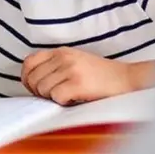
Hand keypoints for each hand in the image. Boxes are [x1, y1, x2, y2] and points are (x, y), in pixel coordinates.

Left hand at [21, 47, 147, 105]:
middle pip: (33, 79)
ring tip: (68, 96)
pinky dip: (63, 102)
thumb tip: (33, 82)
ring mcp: (71, 69)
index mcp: (61, 51)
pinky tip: (75, 99)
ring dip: (52, 98)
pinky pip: (56, 97)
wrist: (127, 79)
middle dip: (39, 92)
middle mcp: (64, 57)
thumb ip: (55, 66)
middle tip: (53, 96)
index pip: (29, 62)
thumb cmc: (102, 76)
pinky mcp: (78, 83)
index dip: (27, 79)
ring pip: (42, 89)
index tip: (34, 89)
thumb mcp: (76, 62)